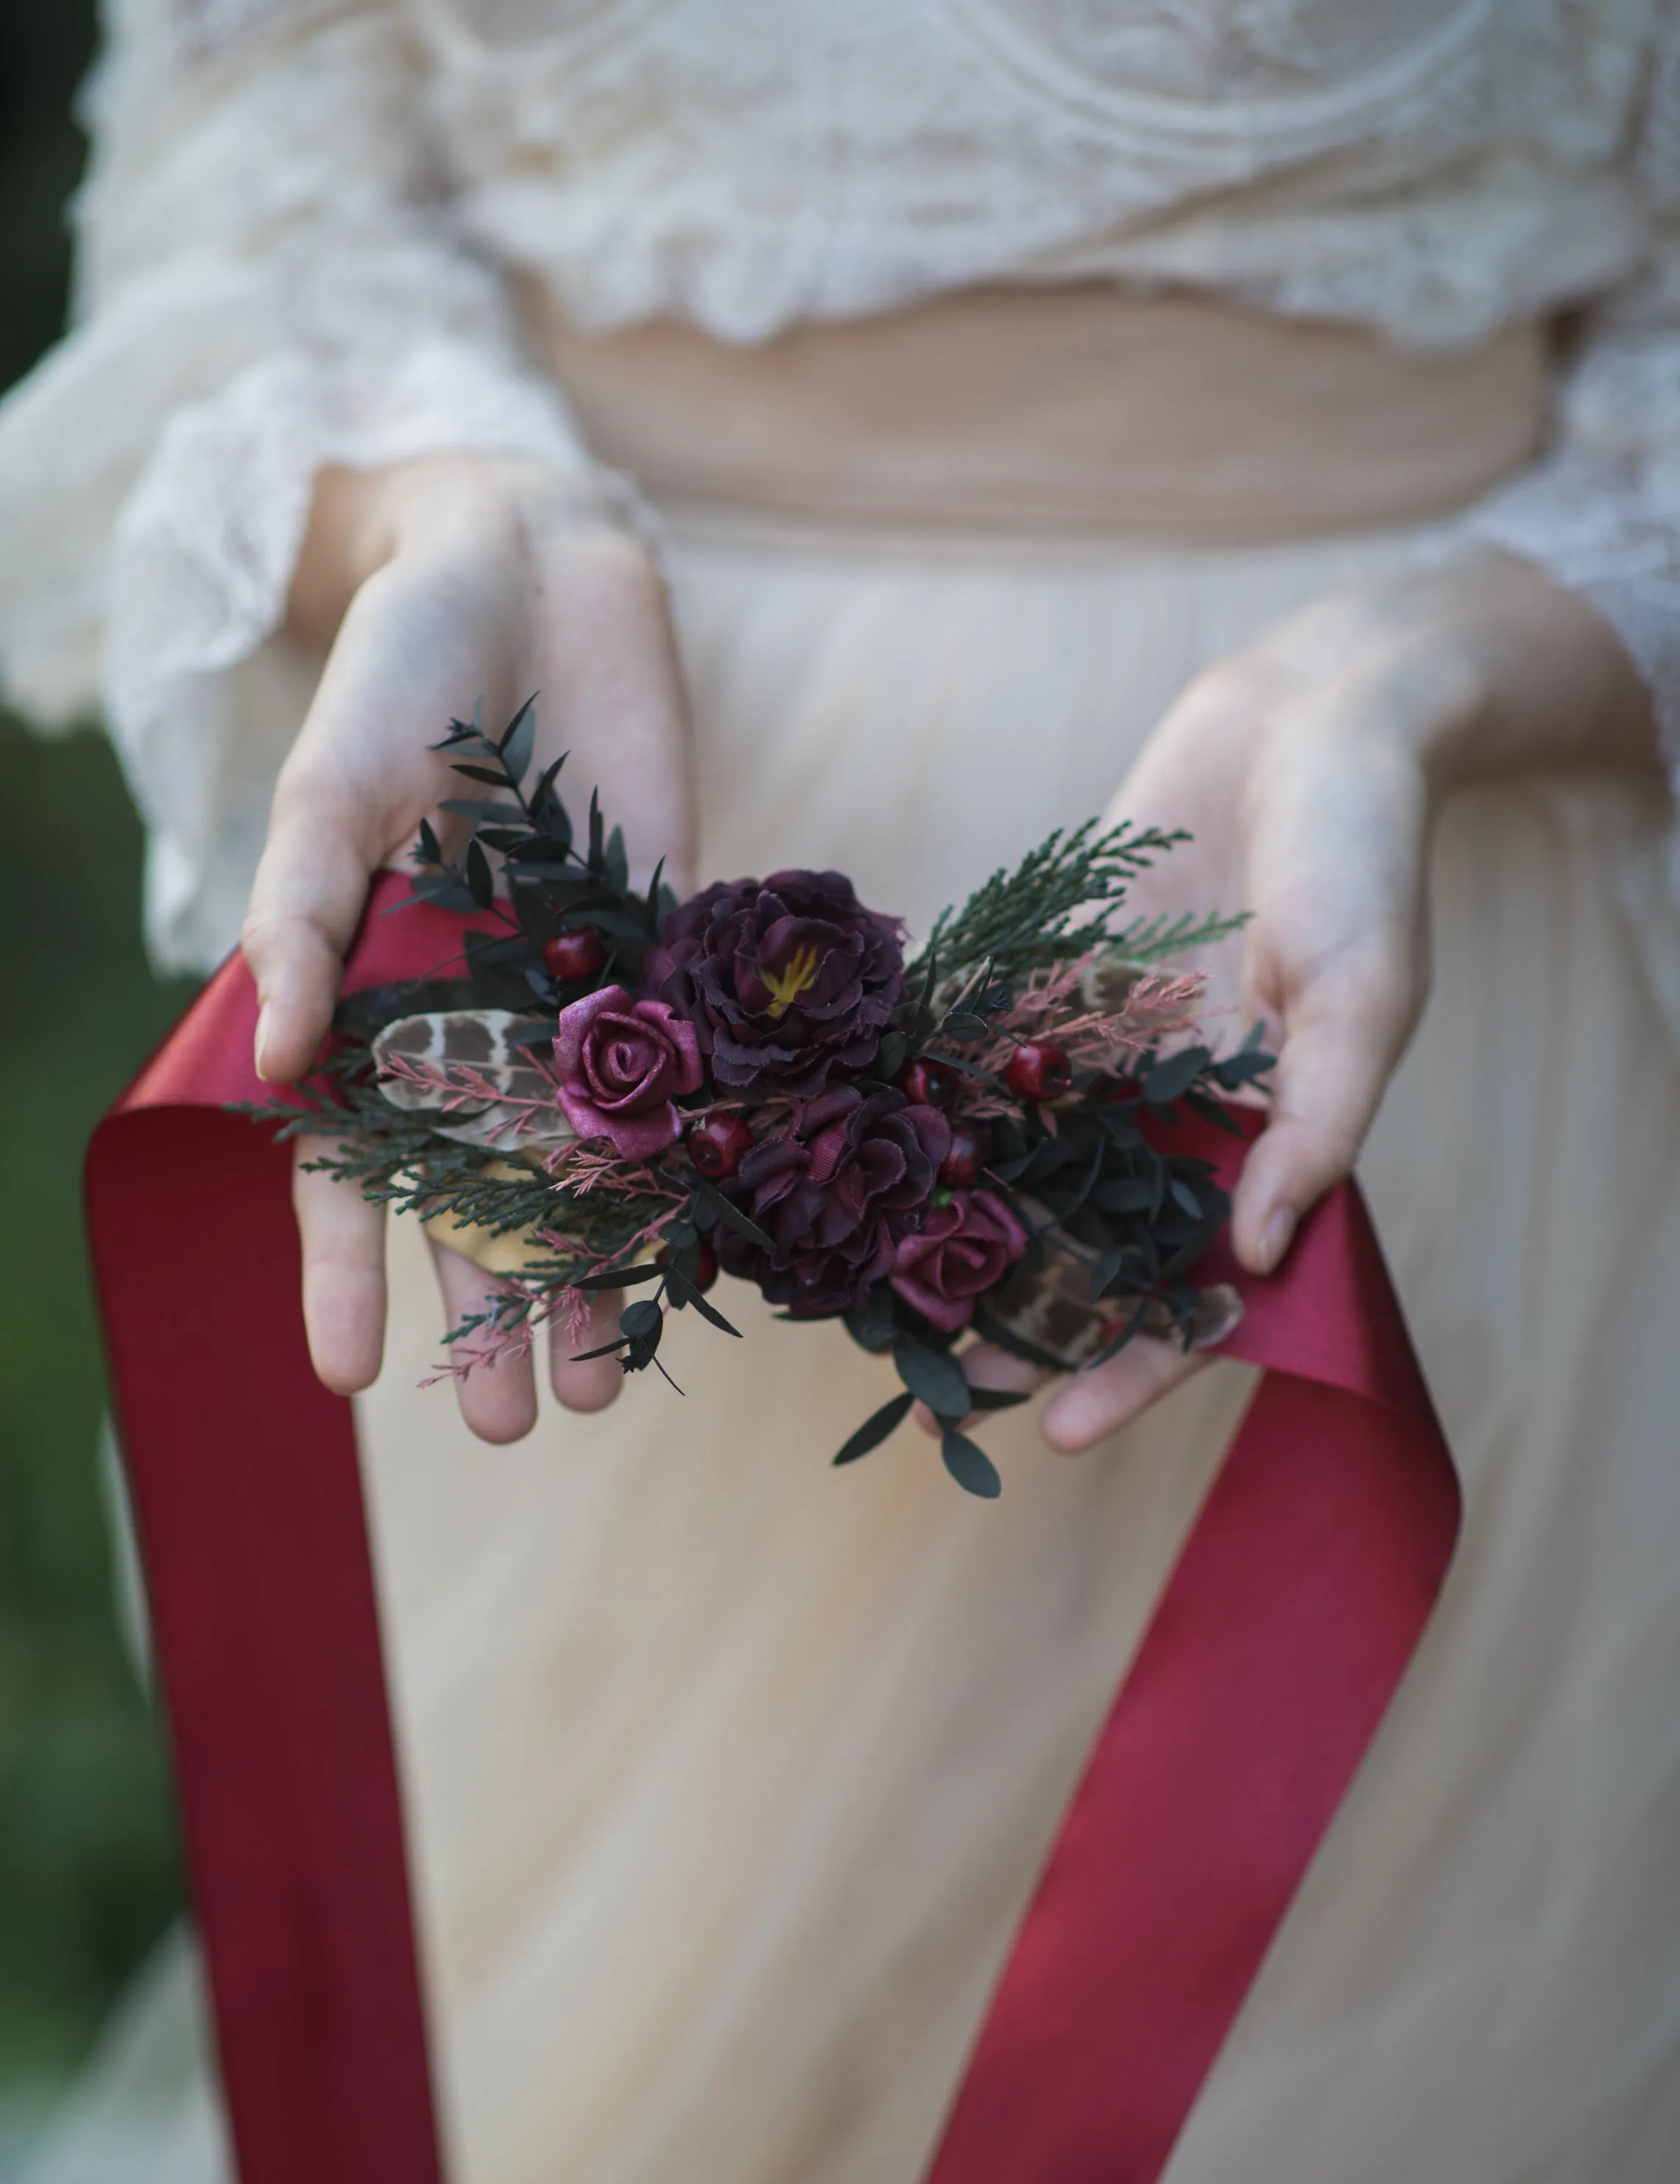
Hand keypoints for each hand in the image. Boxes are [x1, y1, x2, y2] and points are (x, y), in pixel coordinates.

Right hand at [246, 454, 693, 1439]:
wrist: (537, 575)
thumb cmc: (401, 670)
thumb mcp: (331, 787)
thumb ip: (305, 917)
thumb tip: (284, 1060)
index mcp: (376, 1002)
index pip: (350, 1165)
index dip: (347, 1266)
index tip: (346, 1375)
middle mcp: (478, 1025)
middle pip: (481, 1199)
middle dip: (494, 1311)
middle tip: (518, 1429)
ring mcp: (580, 1001)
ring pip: (589, 1173)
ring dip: (597, 1278)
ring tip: (612, 1388)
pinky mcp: (674, 958)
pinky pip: (688, 1082)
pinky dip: (697, 1167)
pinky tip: (712, 1253)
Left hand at [947, 551, 1658, 1454]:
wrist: (1310, 716)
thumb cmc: (1364, 854)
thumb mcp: (1366, 992)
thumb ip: (1318, 1122)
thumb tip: (1261, 1252)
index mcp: (1261, 1150)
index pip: (1197, 1296)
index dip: (1133, 1369)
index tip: (1055, 1432)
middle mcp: (1177, 1123)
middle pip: (1089, 1256)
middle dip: (1014, 1326)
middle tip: (925, 1393)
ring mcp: (1108, 1061)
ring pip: (1018, 1175)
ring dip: (948, 1236)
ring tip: (862, 1299)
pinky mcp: (1053, 990)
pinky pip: (978, 1061)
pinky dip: (918, 1103)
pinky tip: (841, 1150)